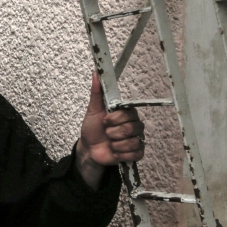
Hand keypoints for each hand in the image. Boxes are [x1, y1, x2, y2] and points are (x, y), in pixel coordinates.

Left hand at [75, 72, 144, 186]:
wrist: (89, 149)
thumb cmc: (93, 129)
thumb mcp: (93, 110)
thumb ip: (97, 92)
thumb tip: (96, 72)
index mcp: (127, 113)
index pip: (128, 113)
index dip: (114, 119)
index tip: (104, 121)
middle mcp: (135, 125)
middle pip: (131, 128)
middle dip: (113, 133)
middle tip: (106, 134)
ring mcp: (137, 139)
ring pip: (133, 142)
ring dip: (116, 145)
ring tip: (110, 143)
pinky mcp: (137, 153)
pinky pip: (136, 153)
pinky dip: (121, 154)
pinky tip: (115, 152)